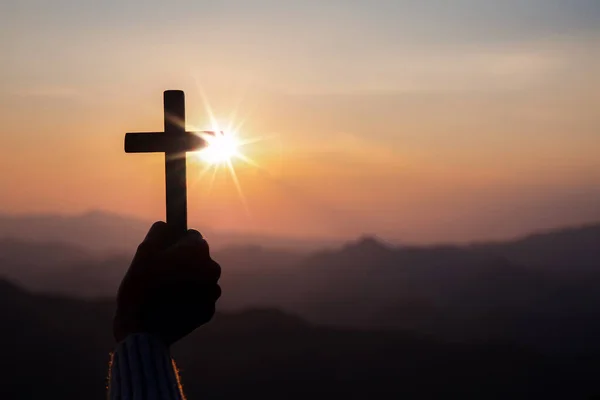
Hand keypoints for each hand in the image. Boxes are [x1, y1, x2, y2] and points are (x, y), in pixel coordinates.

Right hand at [113, 221, 220, 344]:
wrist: (143, 331)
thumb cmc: (141, 287)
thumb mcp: (143, 251)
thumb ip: (160, 231)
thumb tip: (168, 225)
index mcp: (198, 250)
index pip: (191, 235)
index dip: (175, 243)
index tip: (162, 253)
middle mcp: (212, 268)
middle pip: (197, 258)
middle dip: (183, 262)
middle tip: (160, 274)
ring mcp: (212, 292)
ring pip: (200, 278)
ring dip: (187, 281)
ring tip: (164, 292)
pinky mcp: (208, 312)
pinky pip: (199, 299)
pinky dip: (189, 300)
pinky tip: (170, 306)